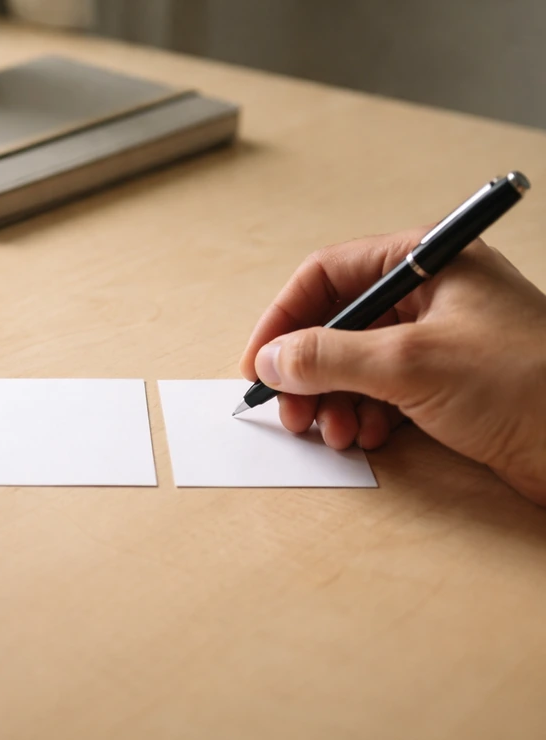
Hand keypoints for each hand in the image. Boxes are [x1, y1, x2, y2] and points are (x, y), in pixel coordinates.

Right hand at [240, 229, 545, 505]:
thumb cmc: (528, 383)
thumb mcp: (411, 363)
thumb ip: (330, 356)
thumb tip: (273, 358)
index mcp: (425, 263)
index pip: (327, 275)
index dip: (284, 318)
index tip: (259, 361)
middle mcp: (429, 296)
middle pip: (336, 323)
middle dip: (308, 370)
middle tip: (292, 409)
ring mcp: (437, 341)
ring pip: (354, 363)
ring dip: (333, 400)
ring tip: (334, 432)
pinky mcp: (446, 384)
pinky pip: (380, 392)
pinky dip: (363, 415)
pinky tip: (366, 437)